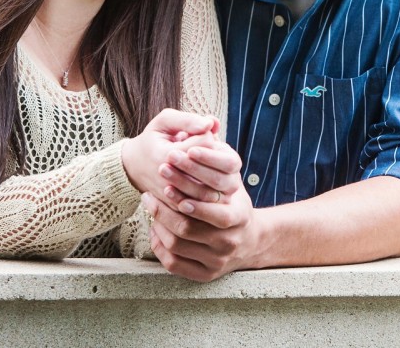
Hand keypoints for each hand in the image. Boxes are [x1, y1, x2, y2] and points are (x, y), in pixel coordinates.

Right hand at [122, 109, 223, 202]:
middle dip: (210, 153)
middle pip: (209, 165)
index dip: (207, 134)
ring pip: (210, 185)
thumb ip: (187, 120)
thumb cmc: (152, 139)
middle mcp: (171, 178)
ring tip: (199, 160)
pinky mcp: (178, 207)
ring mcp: (175, 196)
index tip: (197, 134)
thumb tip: (211, 123)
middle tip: (200, 147)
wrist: (134, 167)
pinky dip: (207, 186)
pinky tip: (200, 174)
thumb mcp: (164, 122)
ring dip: (210, 171)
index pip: (206, 142)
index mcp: (167, 154)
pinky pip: (204, 199)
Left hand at [143, 151, 259, 281]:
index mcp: (239, 214)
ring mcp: (217, 260)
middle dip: (163, 204)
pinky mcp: (205, 275)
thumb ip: (220, 154)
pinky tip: (155, 227)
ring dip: (158, 222)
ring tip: (149, 203)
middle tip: (149, 187)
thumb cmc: (234, 204)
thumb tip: (207, 124)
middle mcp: (230, 240)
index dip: (183, 183)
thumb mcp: (232, 179)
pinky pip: (174, 263)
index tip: (166, 166)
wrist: (250, 242)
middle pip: (187, 225)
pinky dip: (160, 245)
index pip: (207, 200)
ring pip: (177, 243)